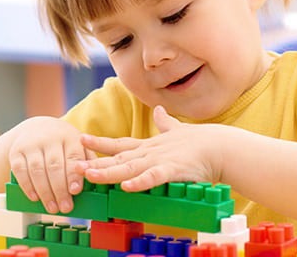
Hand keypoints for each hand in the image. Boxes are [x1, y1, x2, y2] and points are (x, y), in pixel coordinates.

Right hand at [9, 116, 95, 213]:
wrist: (36, 128)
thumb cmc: (63, 143)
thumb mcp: (79, 146)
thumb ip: (87, 162)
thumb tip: (96, 179)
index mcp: (69, 137)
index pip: (72, 157)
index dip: (73, 175)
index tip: (75, 191)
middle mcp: (50, 138)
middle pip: (54, 166)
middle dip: (60, 189)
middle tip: (65, 207)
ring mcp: (31, 144)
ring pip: (37, 169)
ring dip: (45, 192)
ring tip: (52, 208)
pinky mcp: (16, 151)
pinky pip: (19, 170)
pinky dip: (27, 186)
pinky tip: (34, 197)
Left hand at [78, 106, 222, 191]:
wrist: (220, 146)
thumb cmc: (201, 141)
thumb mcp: (177, 131)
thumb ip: (166, 123)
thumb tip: (159, 110)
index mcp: (150, 146)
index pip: (120, 144)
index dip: (100, 142)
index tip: (82, 138)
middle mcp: (150, 152)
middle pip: (118, 158)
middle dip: (96, 162)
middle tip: (75, 166)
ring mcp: (160, 160)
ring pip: (129, 168)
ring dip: (109, 172)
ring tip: (91, 176)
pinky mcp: (173, 170)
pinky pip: (153, 177)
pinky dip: (140, 182)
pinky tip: (127, 186)